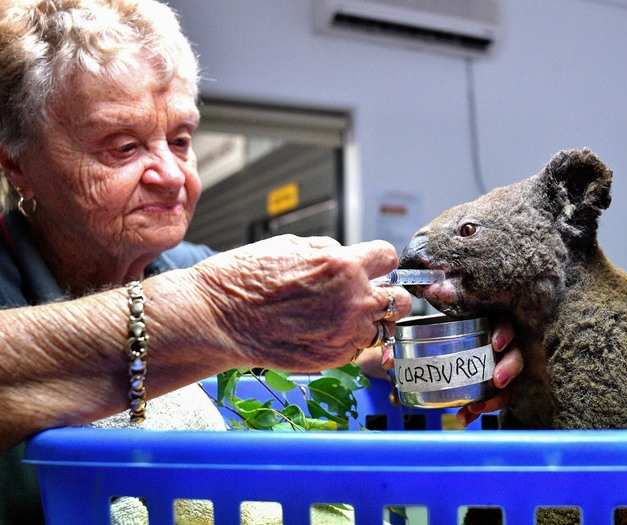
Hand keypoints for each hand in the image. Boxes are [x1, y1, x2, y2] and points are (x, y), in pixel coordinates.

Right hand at [191, 235, 411, 371]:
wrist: (216, 317)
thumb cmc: (245, 278)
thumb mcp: (291, 246)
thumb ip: (329, 252)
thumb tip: (347, 257)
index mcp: (342, 265)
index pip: (387, 257)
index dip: (377, 260)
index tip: (371, 265)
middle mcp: (351, 301)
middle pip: (398, 299)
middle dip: (385, 293)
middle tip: (365, 294)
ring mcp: (345, 334)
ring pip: (381, 328)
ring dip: (368, 321)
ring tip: (341, 317)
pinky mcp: (333, 359)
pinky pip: (358, 348)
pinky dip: (349, 341)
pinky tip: (325, 332)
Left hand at [377, 318, 521, 424]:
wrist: (416, 357)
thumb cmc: (420, 340)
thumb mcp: (411, 336)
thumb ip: (399, 346)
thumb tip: (387, 359)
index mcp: (481, 323)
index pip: (503, 324)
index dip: (504, 332)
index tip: (496, 343)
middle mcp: (493, 346)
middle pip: (514, 355)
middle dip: (509, 367)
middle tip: (497, 380)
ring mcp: (494, 367)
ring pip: (507, 383)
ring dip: (496, 397)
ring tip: (478, 407)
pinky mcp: (490, 387)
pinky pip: (492, 400)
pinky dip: (478, 410)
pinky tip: (464, 418)